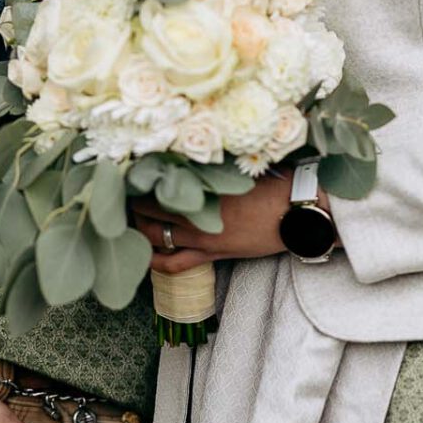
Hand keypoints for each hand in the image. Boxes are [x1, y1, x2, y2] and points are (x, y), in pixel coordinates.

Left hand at [133, 172, 299, 272]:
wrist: (297, 213)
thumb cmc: (274, 184)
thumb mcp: (238, 169)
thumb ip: (211, 167)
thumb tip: (189, 159)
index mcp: (202, 186)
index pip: (158, 183)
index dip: (140, 181)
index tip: (129, 176)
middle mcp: (196, 212)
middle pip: (149, 211)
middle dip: (133, 207)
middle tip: (124, 201)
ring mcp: (202, 237)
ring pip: (157, 238)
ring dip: (140, 232)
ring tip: (132, 226)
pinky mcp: (213, 254)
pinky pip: (175, 264)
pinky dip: (158, 263)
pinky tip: (149, 258)